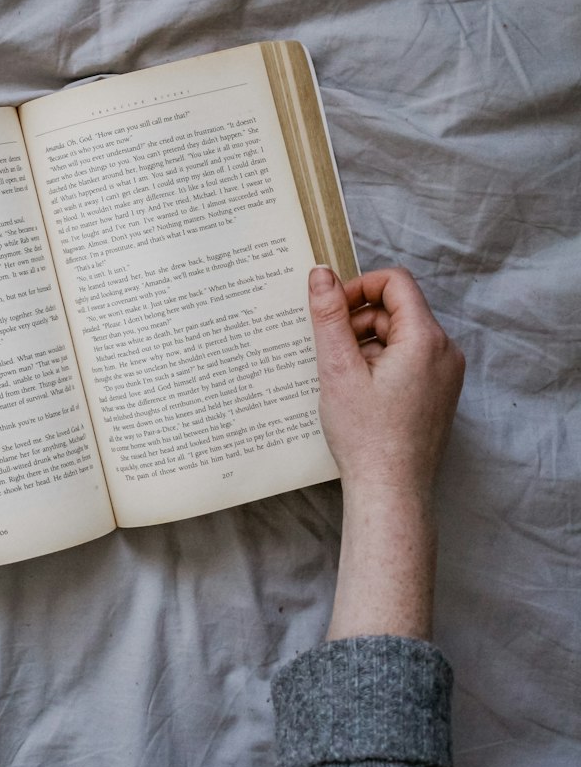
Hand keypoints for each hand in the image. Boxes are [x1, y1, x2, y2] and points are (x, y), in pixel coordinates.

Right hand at [307, 266, 464, 640]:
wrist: (390, 492)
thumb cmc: (365, 436)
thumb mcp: (338, 369)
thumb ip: (329, 316)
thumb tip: (321, 274)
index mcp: (425, 339)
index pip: (395, 282)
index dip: (358, 288)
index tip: (331, 313)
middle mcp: (444, 352)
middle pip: (396, 309)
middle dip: (359, 321)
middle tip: (331, 352)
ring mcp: (445, 375)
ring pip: (400, 336)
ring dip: (367, 344)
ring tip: (344, 379)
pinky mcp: (438, 394)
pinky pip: (408, 360)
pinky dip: (380, 364)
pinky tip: (359, 393)